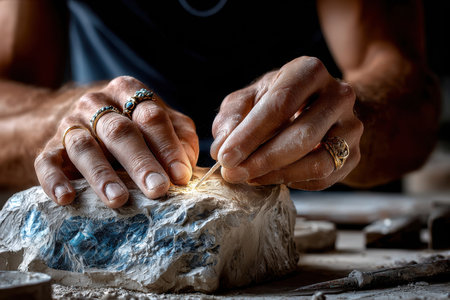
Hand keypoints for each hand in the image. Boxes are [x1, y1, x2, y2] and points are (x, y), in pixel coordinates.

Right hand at [35, 76, 198, 207]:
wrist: (78, 118)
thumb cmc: (129, 123)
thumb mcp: (156, 121)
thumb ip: (178, 137)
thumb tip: (186, 168)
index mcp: (128, 92)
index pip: (151, 116)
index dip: (168, 146)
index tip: (180, 176)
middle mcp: (97, 104)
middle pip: (119, 131)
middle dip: (140, 162)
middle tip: (157, 189)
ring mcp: (71, 124)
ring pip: (84, 147)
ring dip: (102, 175)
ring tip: (118, 200)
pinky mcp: (49, 146)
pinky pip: (46, 162)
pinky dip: (54, 180)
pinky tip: (66, 197)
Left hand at [211, 57, 362, 189]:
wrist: (319, 109)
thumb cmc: (277, 101)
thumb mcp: (250, 98)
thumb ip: (233, 116)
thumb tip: (221, 147)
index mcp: (309, 72)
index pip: (279, 104)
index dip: (250, 134)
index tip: (225, 157)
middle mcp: (338, 95)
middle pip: (301, 135)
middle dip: (261, 160)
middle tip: (233, 174)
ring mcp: (352, 125)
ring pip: (318, 161)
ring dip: (278, 175)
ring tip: (250, 177)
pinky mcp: (354, 153)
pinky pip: (325, 177)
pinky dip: (294, 181)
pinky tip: (272, 177)